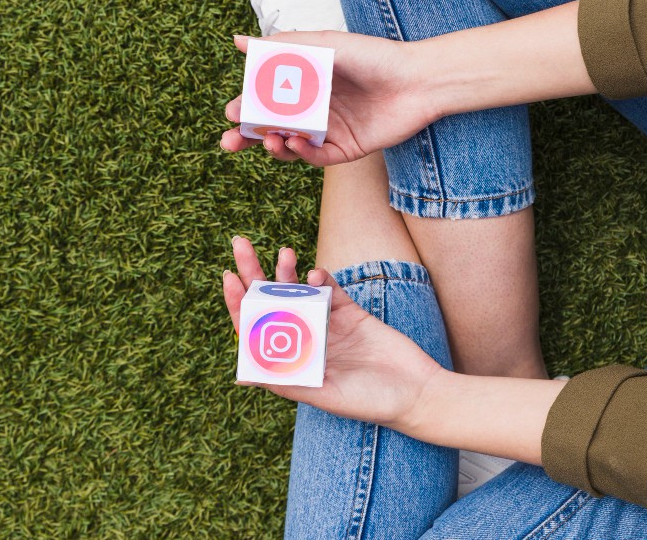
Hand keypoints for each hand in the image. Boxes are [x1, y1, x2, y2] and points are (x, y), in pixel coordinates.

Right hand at [220, 32, 438, 165]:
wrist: (418, 80)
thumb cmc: (374, 56)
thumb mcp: (325, 44)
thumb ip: (282, 45)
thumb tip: (237, 41)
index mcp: (305, 85)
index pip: (266, 102)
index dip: (246, 110)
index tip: (230, 112)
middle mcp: (314, 110)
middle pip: (272, 128)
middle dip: (249, 137)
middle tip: (231, 141)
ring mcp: (329, 131)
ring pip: (290, 146)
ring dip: (273, 147)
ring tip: (269, 141)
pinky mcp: (347, 150)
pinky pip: (317, 157)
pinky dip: (303, 153)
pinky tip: (296, 142)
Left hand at [222, 237, 444, 429]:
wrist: (416, 392)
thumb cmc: (369, 402)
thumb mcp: (324, 395)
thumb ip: (287, 383)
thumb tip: (242, 377)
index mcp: (292, 361)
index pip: (256, 329)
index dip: (240, 304)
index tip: (229, 278)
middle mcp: (305, 341)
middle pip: (271, 302)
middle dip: (254, 273)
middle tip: (240, 244)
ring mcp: (328, 325)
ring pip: (298, 292)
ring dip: (287, 271)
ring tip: (284, 253)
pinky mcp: (351, 312)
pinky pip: (330, 289)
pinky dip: (321, 279)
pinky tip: (315, 276)